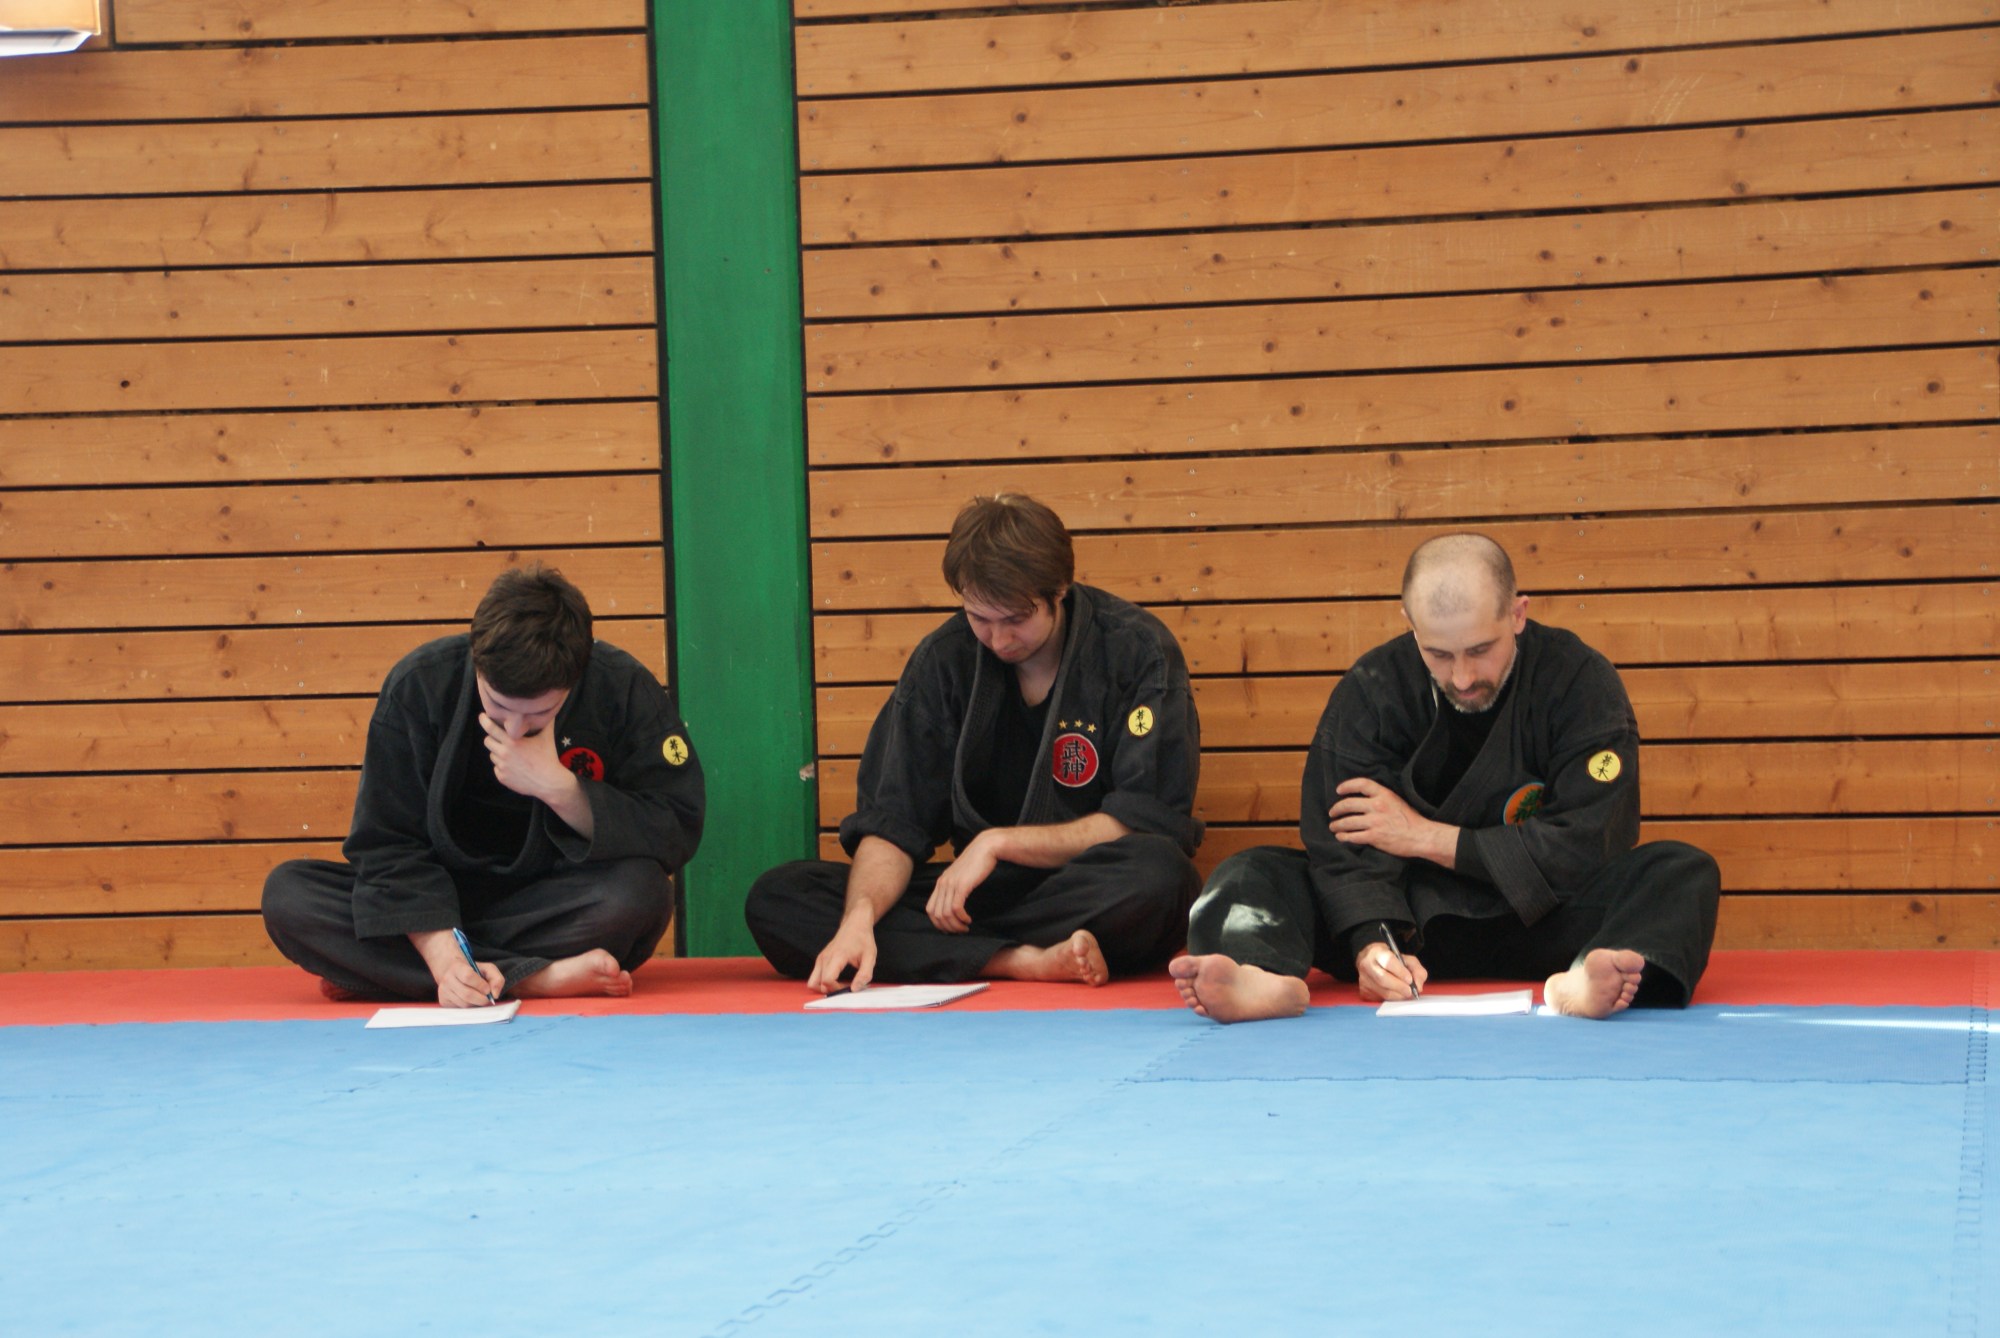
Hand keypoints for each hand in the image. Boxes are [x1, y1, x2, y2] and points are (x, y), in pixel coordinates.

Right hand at [436, 958, 505, 1008]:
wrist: (453, 972)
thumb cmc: (473, 971)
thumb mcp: (487, 969)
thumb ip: (496, 979)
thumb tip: (495, 995)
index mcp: (457, 967)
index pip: (468, 976)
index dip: (480, 985)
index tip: (487, 989)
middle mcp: (447, 979)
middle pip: (467, 994)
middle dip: (481, 999)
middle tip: (488, 999)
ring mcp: (443, 991)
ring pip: (464, 1004)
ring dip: (476, 1004)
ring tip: (479, 998)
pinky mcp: (443, 1001)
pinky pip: (459, 1009)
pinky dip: (469, 1007)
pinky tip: (471, 1001)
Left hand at [480, 712, 576, 802]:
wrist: (549, 782)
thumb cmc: (548, 758)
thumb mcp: (547, 737)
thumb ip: (546, 722)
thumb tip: (549, 709)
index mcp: (512, 742)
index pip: (491, 728)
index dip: (484, 720)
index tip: (482, 716)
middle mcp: (504, 754)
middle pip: (487, 741)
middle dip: (492, 738)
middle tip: (500, 738)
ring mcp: (502, 767)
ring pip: (492, 755)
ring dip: (498, 753)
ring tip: (512, 755)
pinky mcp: (502, 778)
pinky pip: (497, 768)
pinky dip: (502, 766)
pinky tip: (515, 767)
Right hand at [807, 917, 877, 993]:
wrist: (855, 924)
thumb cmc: (863, 939)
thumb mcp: (870, 957)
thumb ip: (864, 974)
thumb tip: (854, 989)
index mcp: (837, 956)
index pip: (827, 980)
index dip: (837, 989)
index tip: (849, 988)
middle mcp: (824, 958)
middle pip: (818, 984)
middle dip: (831, 991)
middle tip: (846, 988)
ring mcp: (820, 958)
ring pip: (812, 982)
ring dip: (824, 988)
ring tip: (839, 985)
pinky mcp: (820, 959)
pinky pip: (815, 977)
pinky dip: (823, 983)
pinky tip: (837, 979)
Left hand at [927, 833, 999, 932]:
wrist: (986, 848)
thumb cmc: (976, 862)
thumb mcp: (960, 876)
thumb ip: (954, 887)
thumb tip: (954, 904)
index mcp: (940, 883)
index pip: (930, 909)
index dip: (938, 923)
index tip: (950, 927)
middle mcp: (942, 884)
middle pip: (936, 915)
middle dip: (947, 927)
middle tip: (959, 930)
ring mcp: (951, 884)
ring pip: (946, 914)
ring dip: (955, 925)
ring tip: (965, 927)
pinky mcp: (961, 885)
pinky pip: (956, 908)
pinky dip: (961, 918)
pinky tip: (968, 919)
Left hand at [1329, 777, 1450, 861]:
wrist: (1421, 836)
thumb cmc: (1410, 820)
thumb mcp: (1396, 801)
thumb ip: (1380, 798)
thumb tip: (1361, 799)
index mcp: (1384, 795)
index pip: (1361, 784)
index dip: (1347, 785)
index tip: (1339, 790)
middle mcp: (1378, 806)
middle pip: (1348, 804)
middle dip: (1336, 809)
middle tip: (1332, 813)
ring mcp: (1375, 822)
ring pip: (1348, 822)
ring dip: (1337, 825)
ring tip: (1333, 826)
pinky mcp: (1374, 836)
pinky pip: (1353, 836)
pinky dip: (1344, 837)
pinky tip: (1341, 837)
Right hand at [1354, 944, 1426, 1001]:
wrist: (1371, 962)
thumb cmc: (1392, 961)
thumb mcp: (1407, 959)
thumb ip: (1417, 970)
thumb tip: (1418, 987)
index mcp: (1377, 953)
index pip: (1388, 962)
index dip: (1400, 972)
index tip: (1410, 979)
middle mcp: (1367, 965)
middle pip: (1383, 979)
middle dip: (1400, 987)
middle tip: (1410, 991)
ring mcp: (1364, 980)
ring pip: (1383, 992)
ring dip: (1398, 995)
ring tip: (1406, 993)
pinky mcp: (1364, 992)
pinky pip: (1381, 999)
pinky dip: (1393, 999)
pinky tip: (1397, 995)